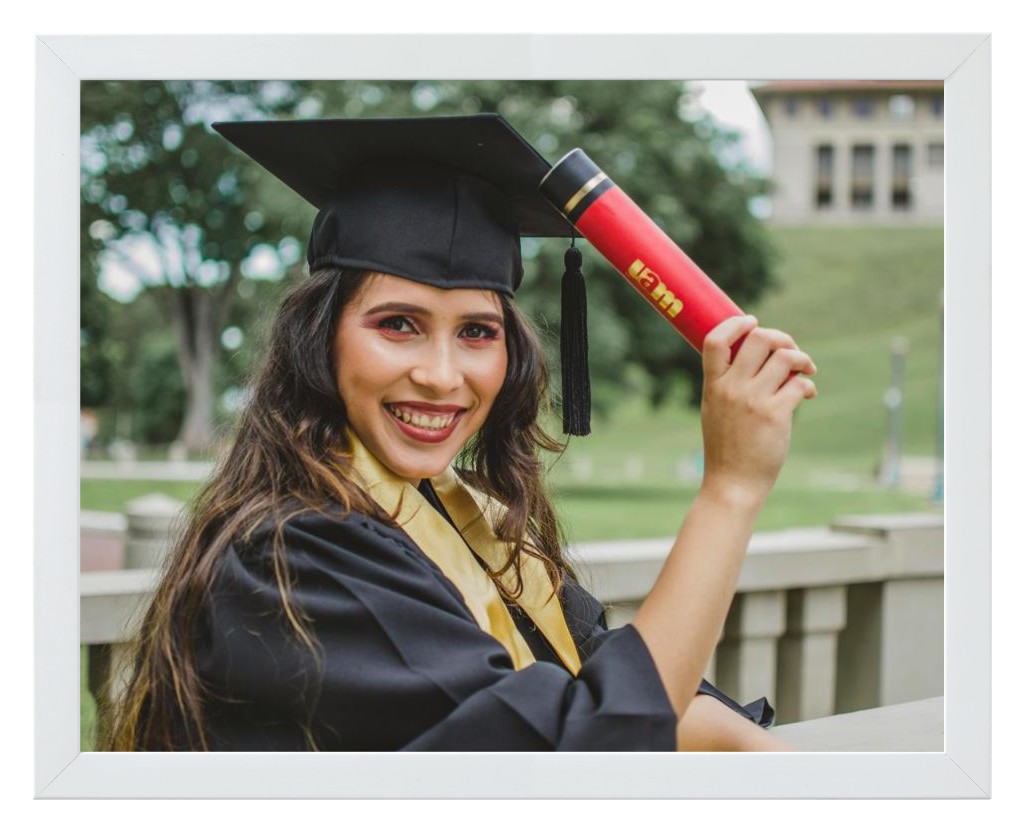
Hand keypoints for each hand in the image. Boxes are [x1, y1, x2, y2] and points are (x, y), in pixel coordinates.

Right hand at [699, 315, 816, 506]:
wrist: (732, 483)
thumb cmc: (726, 449)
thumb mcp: (714, 411)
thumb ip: (727, 384)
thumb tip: (756, 358)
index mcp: (713, 386)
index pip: (715, 340)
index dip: (736, 323)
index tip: (752, 322)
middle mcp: (731, 388)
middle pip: (759, 339)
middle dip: (782, 338)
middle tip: (790, 351)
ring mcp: (752, 400)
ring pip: (785, 357)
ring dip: (802, 359)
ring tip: (806, 370)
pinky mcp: (775, 414)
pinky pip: (799, 384)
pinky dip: (807, 385)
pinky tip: (807, 394)